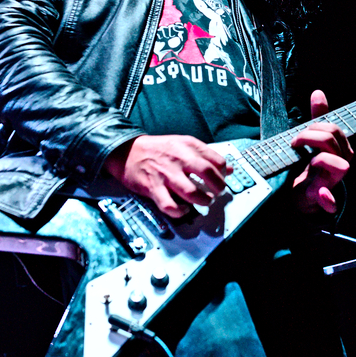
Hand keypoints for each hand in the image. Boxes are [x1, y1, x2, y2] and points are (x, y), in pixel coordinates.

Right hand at [104, 135, 231, 217]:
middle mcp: (179, 158)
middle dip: (218, 187)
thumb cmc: (157, 150)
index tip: (222, 179)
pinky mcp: (153, 187)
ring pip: (191, 192)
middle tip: (217, 193)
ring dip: (203, 200)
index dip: (223, 173)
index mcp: (188, 146)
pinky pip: (170, 205)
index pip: (216, 160)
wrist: (126, 151)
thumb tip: (229, 169)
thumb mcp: (183, 145)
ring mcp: (166, 174)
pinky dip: (180, 211)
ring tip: (204, 201)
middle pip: (208, 173)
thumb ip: (206, 156)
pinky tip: (183, 210)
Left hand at [290, 90, 353, 213]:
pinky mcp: (323, 199)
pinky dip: (328, 199)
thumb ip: (318, 118)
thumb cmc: (311, 164)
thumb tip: (318, 93)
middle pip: (332, 141)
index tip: (297, 134)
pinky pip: (331, 201)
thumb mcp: (314, 140)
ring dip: (318, 159)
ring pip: (340, 165)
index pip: (334, 129)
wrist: (304, 194)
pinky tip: (321, 195)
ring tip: (303, 159)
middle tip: (295, 143)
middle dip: (309, 137)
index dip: (314, 127)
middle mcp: (342, 163)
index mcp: (340, 149)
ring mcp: (334, 181)